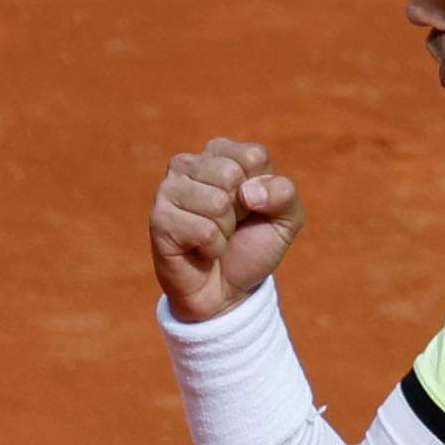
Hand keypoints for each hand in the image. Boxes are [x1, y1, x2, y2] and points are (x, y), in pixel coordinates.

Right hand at [149, 138, 300, 321]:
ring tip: (215, 236)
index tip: (250, 207)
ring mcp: (169, 189)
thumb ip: (284, 193)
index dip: (263, 191)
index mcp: (220, 153)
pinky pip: (203, 230)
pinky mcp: (159, 219)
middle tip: (230, 224)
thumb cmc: (252, 246)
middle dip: (241, 210)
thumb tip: (249, 192)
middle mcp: (189, 163)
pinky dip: (213, 248)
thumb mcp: (286, 219)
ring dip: (225, 230)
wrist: (227, 291)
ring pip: (216, 203)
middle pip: (232, 175)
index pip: (254, 156)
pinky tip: (202, 250)